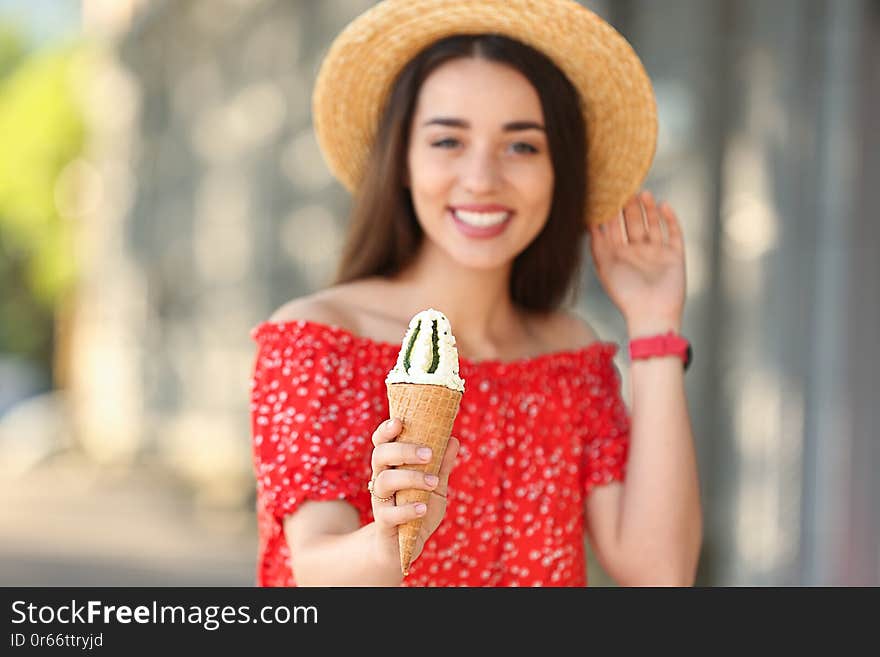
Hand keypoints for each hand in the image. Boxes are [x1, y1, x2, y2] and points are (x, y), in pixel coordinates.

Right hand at [368, 418, 458, 572]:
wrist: (405, 546)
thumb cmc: (419, 508)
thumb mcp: (436, 486)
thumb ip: (442, 465)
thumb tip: (453, 439)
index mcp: (392, 466)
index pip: (382, 442)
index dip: (386, 430)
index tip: (399, 422)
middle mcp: (381, 479)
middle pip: (380, 455)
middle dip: (404, 451)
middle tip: (428, 454)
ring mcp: (380, 501)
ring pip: (384, 481)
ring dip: (411, 478)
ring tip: (433, 482)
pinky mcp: (383, 523)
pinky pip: (389, 514)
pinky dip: (407, 509)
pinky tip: (422, 508)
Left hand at [589, 190, 686, 331]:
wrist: (651, 314)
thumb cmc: (624, 294)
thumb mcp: (605, 266)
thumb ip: (597, 244)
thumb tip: (588, 221)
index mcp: (619, 253)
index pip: (615, 226)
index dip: (612, 210)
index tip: (607, 192)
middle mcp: (638, 250)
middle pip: (634, 221)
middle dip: (630, 206)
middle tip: (626, 187)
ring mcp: (657, 252)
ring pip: (653, 224)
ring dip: (648, 209)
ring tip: (643, 192)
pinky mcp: (675, 255)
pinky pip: (674, 233)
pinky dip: (670, 219)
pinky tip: (664, 205)